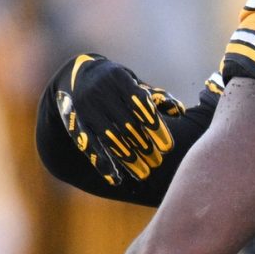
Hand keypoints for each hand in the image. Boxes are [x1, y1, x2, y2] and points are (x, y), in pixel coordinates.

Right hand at [49, 54, 184, 185]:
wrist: (78, 75)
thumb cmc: (119, 84)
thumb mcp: (136, 84)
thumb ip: (158, 97)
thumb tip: (178, 111)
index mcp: (119, 79)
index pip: (140, 105)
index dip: (155, 126)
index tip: (167, 146)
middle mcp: (99, 92)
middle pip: (126, 124)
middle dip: (144, 145)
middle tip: (158, 162)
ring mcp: (85, 108)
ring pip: (109, 137)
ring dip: (128, 157)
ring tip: (144, 172)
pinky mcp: (75, 122)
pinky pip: (88, 144)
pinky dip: (102, 163)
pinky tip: (115, 178)